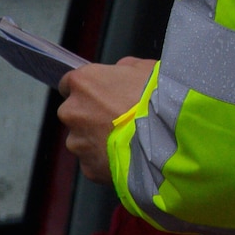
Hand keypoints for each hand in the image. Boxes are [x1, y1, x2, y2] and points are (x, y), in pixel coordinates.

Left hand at [58, 57, 155, 184]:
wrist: (165, 136)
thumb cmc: (156, 99)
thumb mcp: (146, 69)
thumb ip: (125, 68)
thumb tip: (122, 71)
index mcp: (82, 83)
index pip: (69, 83)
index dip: (88, 89)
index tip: (101, 94)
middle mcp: (72, 111)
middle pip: (74, 113)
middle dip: (91, 116)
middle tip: (119, 118)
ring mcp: (78, 142)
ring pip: (83, 140)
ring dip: (99, 140)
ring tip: (128, 140)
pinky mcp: (88, 166)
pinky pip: (94, 162)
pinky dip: (107, 160)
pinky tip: (129, 155)